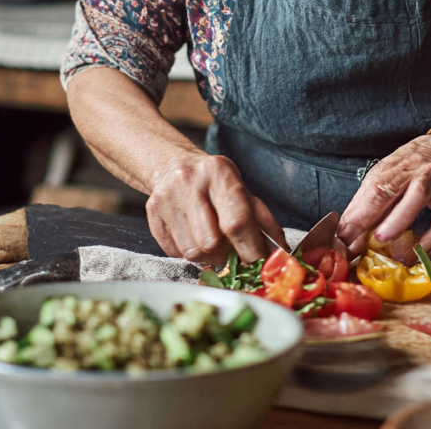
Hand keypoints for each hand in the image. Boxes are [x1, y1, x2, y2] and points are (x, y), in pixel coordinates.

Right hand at [146, 151, 285, 265]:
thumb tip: (278, 254)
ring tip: (212, 240)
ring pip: (192, 252)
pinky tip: (193, 236)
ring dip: (208, 256)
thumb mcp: (243, 190)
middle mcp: (190, 183)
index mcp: (219, 173)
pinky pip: (174, 253)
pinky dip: (189, 253)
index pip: (237, 221)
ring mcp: (167, 198)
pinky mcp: (151, 214)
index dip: (251, 249)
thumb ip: (262, 221)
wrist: (174, 165)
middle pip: (211, 242)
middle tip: (232, 249)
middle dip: (226, 254)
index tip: (259, 265)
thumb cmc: (216, 182)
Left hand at [337, 131, 430, 254]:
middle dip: (367, 217)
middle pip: (387, 189)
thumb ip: (374, 198)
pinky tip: (418, 250)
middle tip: (353, 242)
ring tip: (382, 241)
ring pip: (416, 197)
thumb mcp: (393, 173)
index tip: (341, 236)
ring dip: (397, 221)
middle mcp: (412, 170)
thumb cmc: (418, 164)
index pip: (370, 188)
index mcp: (393, 166)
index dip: (355, 213)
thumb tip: (351, 228)